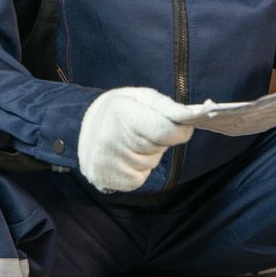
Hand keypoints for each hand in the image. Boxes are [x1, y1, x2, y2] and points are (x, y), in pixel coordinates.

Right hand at [78, 87, 193, 191]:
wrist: (82, 126)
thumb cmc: (123, 108)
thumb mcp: (142, 97)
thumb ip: (167, 106)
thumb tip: (193, 116)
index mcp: (121, 113)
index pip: (163, 131)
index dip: (180, 131)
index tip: (184, 127)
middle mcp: (110, 139)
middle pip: (158, 148)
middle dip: (161, 140)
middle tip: (146, 129)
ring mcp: (106, 162)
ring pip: (149, 164)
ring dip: (148, 154)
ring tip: (131, 141)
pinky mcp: (105, 179)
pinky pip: (139, 178)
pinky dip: (139, 169)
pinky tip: (125, 156)